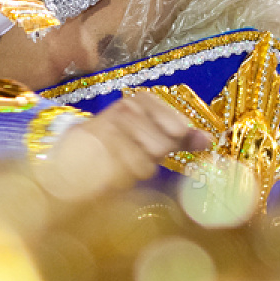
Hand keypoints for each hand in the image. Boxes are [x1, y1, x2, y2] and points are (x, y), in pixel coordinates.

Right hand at [36, 90, 211, 202]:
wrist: (71, 156)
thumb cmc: (119, 146)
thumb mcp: (151, 136)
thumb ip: (179, 137)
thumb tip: (208, 139)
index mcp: (142, 101)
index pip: (177, 126)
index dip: (177, 140)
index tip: (168, 146)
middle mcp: (126, 109)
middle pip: (164, 145)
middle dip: (153, 158)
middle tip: (136, 155)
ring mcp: (109, 127)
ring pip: (145, 163)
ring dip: (136, 171)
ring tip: (120, 164)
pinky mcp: (94, 150)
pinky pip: (122, 173)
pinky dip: (120, 179)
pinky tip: (109, 172)